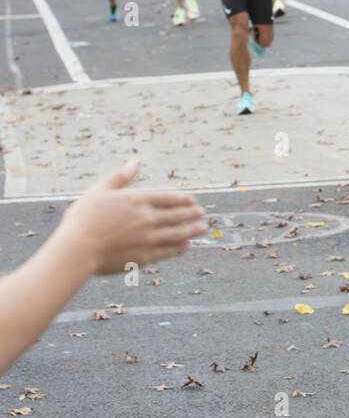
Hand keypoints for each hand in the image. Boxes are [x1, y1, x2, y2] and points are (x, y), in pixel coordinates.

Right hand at [60, 160, 206, 274]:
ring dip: (192, 230)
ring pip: (177, 233)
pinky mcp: (144, 257)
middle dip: (191, 214)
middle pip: (176, 215)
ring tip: (202, 228)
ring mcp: (148, 239)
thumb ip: (120, 176)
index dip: (182, 199)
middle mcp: (146, 218)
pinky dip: (178, 248)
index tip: (192, 201)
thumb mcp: (100, 190)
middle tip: (202, 213)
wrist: (77, 250)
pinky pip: (167, 251)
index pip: (167, 198)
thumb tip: (136, 161)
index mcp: (137, 200)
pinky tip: (185, 246)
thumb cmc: (83, 219)